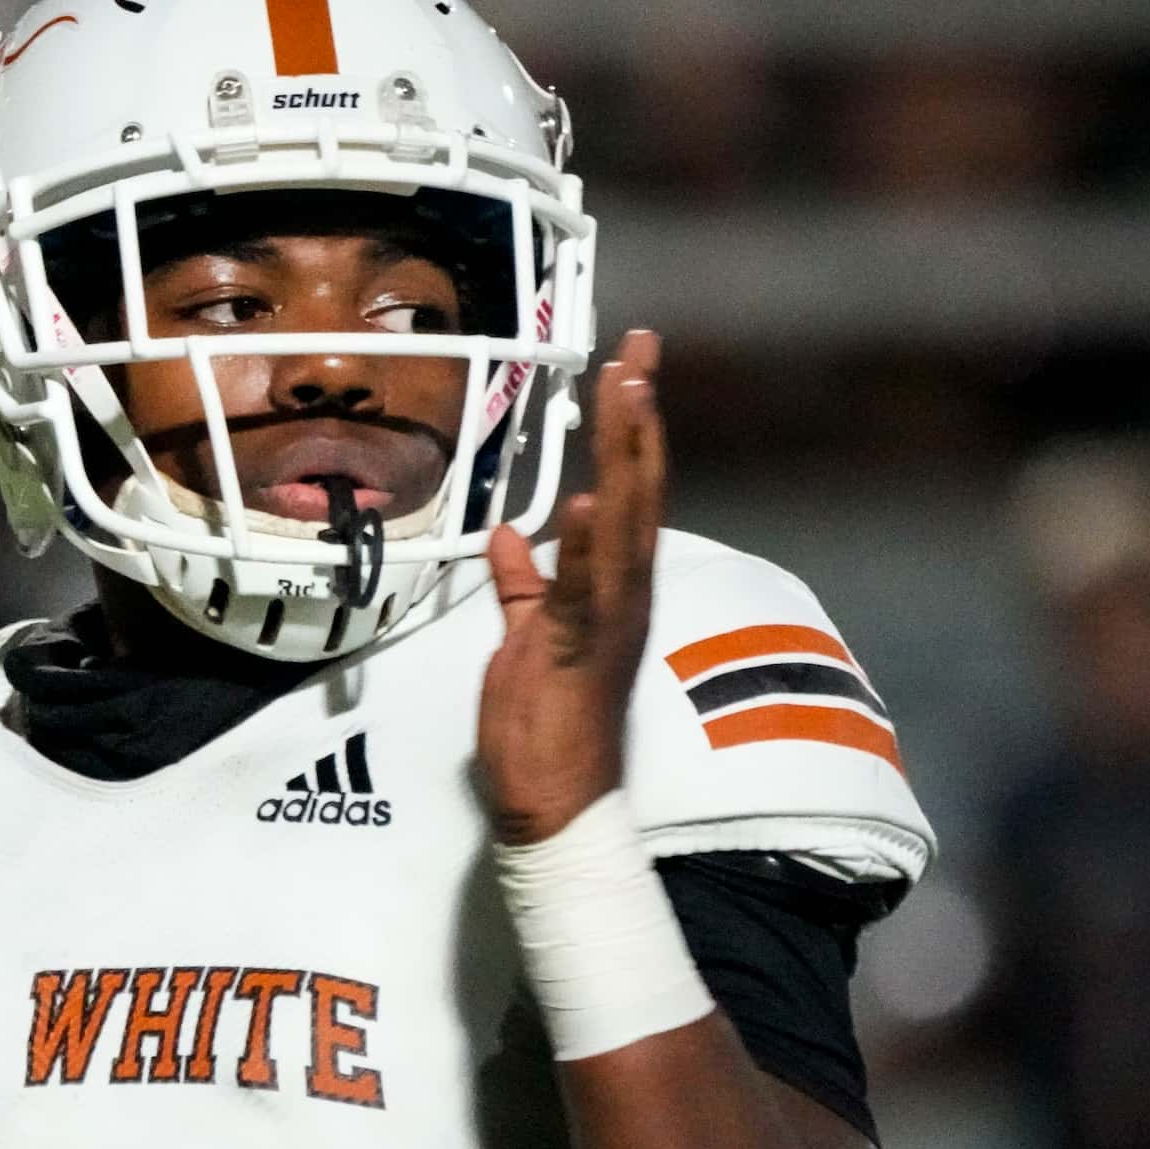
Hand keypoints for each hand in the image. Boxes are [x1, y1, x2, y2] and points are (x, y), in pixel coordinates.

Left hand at [477, 330, 665, 845]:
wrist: (556, 801)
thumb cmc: (544, 727)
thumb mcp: (523, 638)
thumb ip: (522, 587)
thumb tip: (510, 539)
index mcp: (611, 587)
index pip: (626, 490)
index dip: (629, 427)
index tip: (628, 367)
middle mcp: (624, 593)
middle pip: (640, 486)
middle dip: (638, 414)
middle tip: (640, 346)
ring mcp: (607, 620)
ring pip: (626, 522)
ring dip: (627, 454)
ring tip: (628, 388)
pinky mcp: (577, 650)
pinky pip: (584, 591)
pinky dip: (589, 546)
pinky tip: (593, 499)